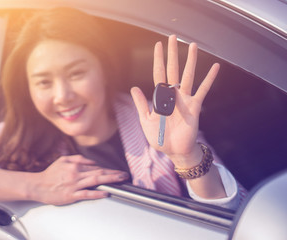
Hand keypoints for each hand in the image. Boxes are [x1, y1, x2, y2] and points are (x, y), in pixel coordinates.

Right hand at [27, 155, 128, 204]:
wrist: (38, 185)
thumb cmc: (50, 174)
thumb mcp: (63, 160)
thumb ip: (78, 158)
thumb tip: (92, 162)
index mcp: (75, 165)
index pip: (96, 167)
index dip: (108, 169)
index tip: (117, 171)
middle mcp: (76, 173)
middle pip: (99, 172)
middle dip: (114, 174)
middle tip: (124, 175)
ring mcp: (74, 185)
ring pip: (95, 181)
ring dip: (110, 180)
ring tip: (120, 180)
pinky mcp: (71, 195)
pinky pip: (86, 194)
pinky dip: (97, 193)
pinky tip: (105, 193)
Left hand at [131, 35, 219, 167]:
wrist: (174, 151)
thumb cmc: (159, 137)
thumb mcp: (146, 121)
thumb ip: (141, 104)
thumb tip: (134, 87)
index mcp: (161, 97)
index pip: (158, 74)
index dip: (158, 60)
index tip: (158, 46)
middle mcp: (173, 95)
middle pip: (173, 70)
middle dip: (173, 54)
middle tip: (174, 37)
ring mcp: (185, 99)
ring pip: (188, 76)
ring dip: (191, 61)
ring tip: (193, 45)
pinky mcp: (195, 107)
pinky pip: (203, 90)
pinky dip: (209, 79)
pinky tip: (215, 67)